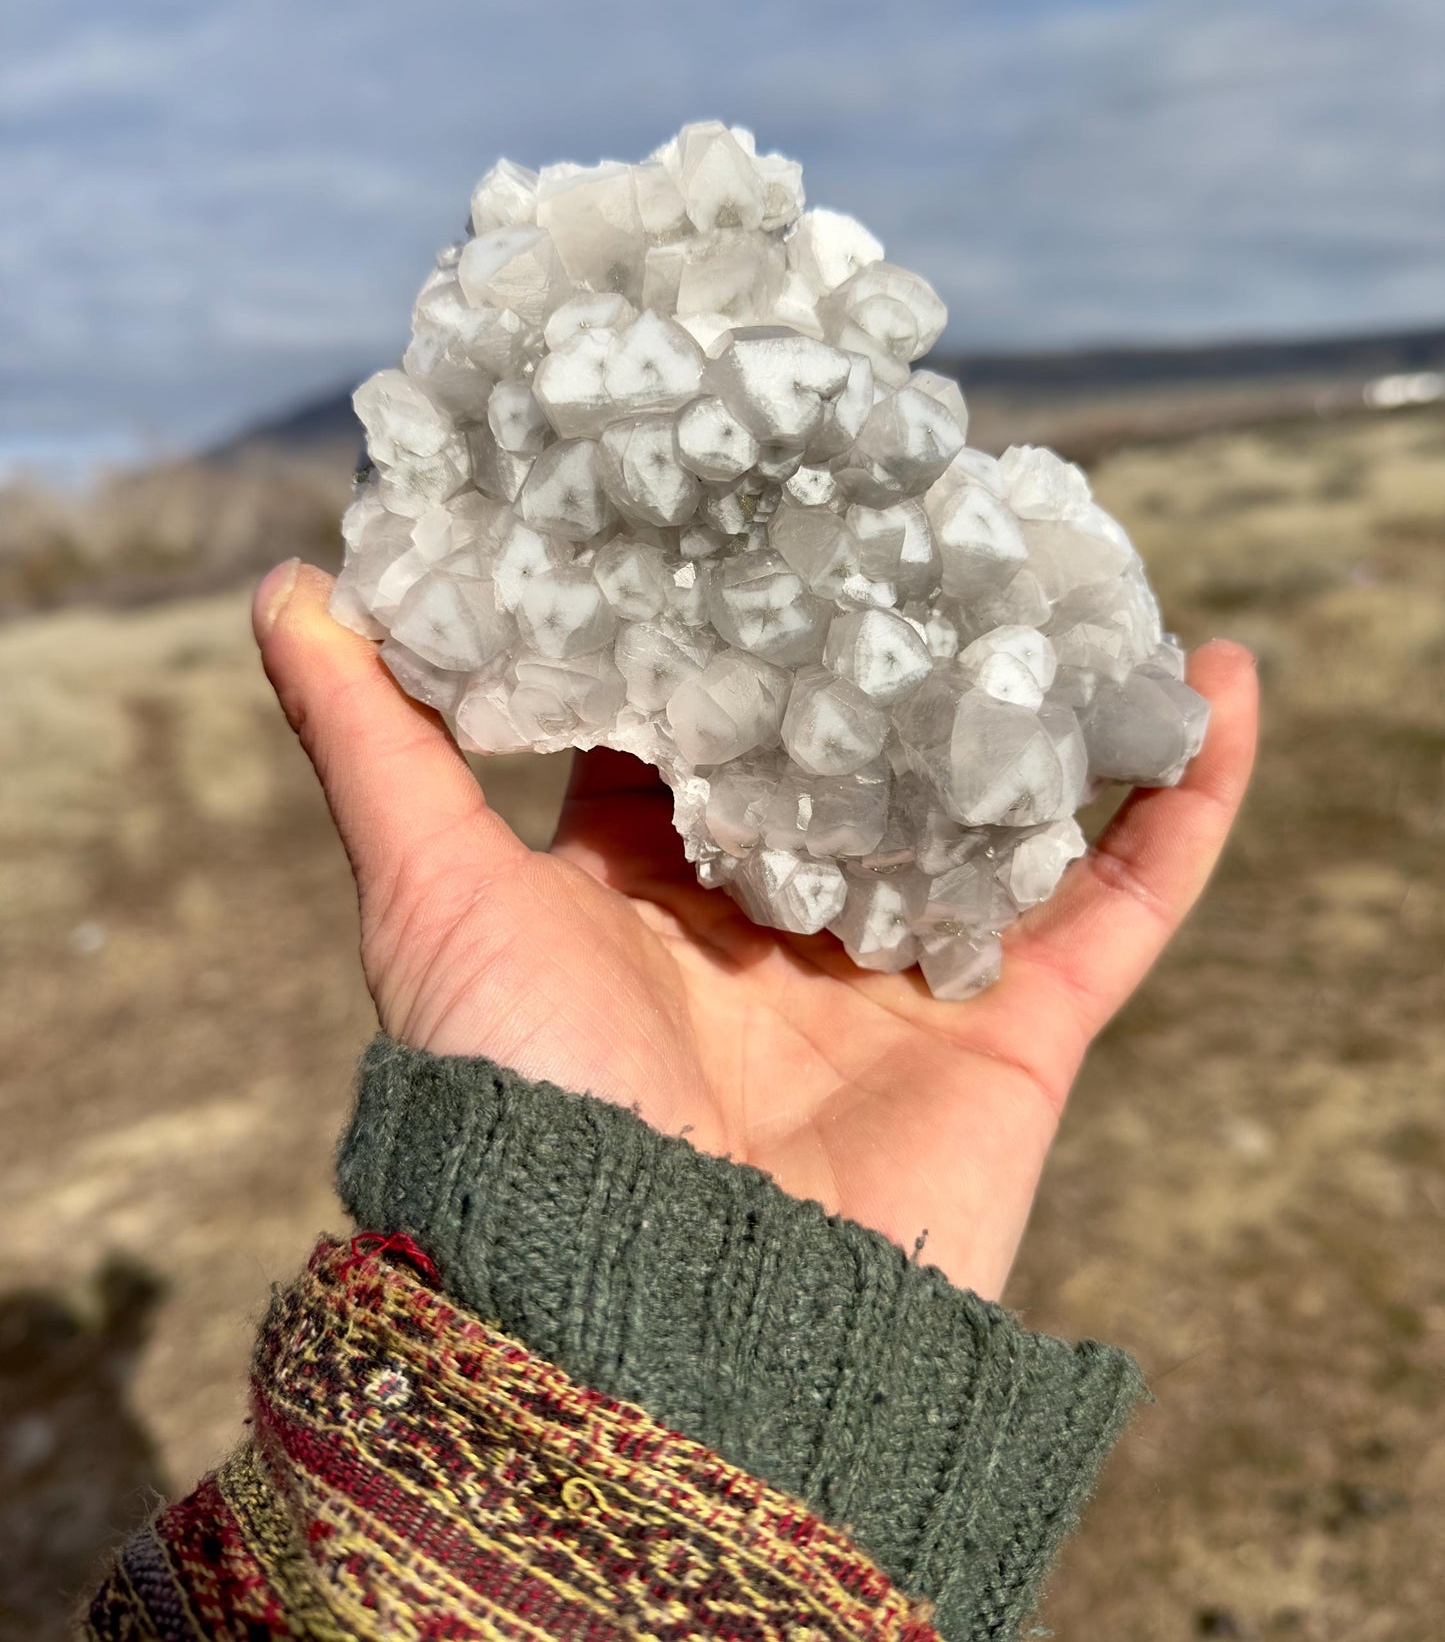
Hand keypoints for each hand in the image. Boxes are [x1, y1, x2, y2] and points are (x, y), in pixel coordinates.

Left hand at [254, 559, 1256, 1301]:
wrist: (650, 1328)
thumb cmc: (520, 1102)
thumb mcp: (429, 890)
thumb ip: (373, 739)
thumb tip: (287, 579)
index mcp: (646, 879)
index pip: (703, 714)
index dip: (731, 609)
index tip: (762, 486)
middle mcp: (775, 919)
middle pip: (863, 750)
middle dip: (905, 641)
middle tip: (949, 500)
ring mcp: (901, 973)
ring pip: (1002, 810)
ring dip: (1058, 702)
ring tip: (1101, 575)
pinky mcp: (1014, 1034)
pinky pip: (1122, 901)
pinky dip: (1185, 804)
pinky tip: (1224, 685)